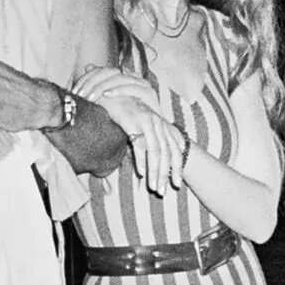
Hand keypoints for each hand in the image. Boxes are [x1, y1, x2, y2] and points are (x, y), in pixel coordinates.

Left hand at [73, 64, 164, 119]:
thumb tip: (88, 65)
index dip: (89, 77)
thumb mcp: (110, 99)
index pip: (104, 70)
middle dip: (93, 82)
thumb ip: (100, 83)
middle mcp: (134, 77)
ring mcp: (143, 84)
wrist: (150, 131)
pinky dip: (119, 90)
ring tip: (91, 96)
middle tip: (81, 94)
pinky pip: (133, 88)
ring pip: (120, 78)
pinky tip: (107, 95)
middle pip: (111, 72)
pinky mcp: (150, 94)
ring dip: (104, 86)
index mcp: (125, 76)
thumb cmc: (129, 116)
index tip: (77, 89)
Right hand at [75, 69, 182, 188]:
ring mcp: (146, 121)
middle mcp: (157, 122)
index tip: (176, 184)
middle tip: (162, 191)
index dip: (176, 168)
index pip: (174, 149)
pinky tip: (141, 173)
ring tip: (153, 187)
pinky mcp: (134, 121)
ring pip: (155, 151)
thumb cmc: (121, 112)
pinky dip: (142, 160)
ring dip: (155, 172)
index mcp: (161, 124)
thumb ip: (145, 142)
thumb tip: (149, 163)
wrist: (108, 92)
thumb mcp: (137, 126)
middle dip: (166, 174)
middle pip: (167, 153)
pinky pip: (140, 144)